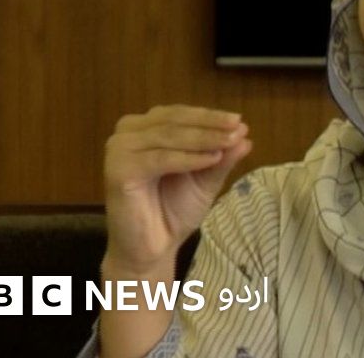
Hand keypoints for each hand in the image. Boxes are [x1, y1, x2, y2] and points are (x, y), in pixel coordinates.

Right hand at [102, 104, 251, 274]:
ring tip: (230, 141)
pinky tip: (211, 159)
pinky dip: (188, 158)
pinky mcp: (117, 171)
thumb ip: (221, 157)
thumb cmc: (175, 210)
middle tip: (239, 128)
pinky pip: (159, 159)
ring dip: (203, 138)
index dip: (211, 116)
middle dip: (210, 125)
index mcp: (145, 128)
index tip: (240, 121)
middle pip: (175, 120)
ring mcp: (119, 150)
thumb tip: (245, 135)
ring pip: (169, 137)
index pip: (181, 114)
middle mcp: (128, 133)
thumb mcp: (205, 179)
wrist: (153, 249)